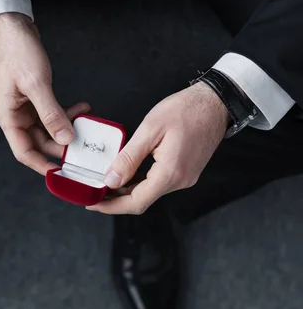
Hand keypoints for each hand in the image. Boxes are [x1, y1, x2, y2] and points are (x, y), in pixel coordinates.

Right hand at [0, 13, 89, 174]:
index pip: (24, 152)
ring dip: (66, 128)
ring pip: (47, 128)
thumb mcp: (36, 85)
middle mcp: (15, 116)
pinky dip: (65, 113)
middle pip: (39, 142)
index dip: (42, 165)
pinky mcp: (33, 97)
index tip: (60, 174)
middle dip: (61, 146)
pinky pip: (51, 113)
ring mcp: (24, 107)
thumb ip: (51, 114)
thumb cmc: (16, 53)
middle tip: (83, 150)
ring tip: (86, 126)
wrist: (12, 27)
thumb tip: (65, 138)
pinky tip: (80, 108)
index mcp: (8, 117)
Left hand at [87, 82, 231, 214]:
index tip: (93, 203)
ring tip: (103, 185)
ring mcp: (184, 178)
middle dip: (115, 201)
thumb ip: (128, 158)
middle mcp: (179, 181)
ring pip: (149, 192)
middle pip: (141, 200)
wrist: (215, 102)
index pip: (136, 202)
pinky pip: (157, 183)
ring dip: (126, 192)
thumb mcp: (150, 130)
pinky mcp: (184, 172)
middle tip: (93, 195)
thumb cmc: (186, 109)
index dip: (111, 206)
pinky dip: (138, 183)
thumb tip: (111, 180)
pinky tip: (124, 176)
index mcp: (170, 173)